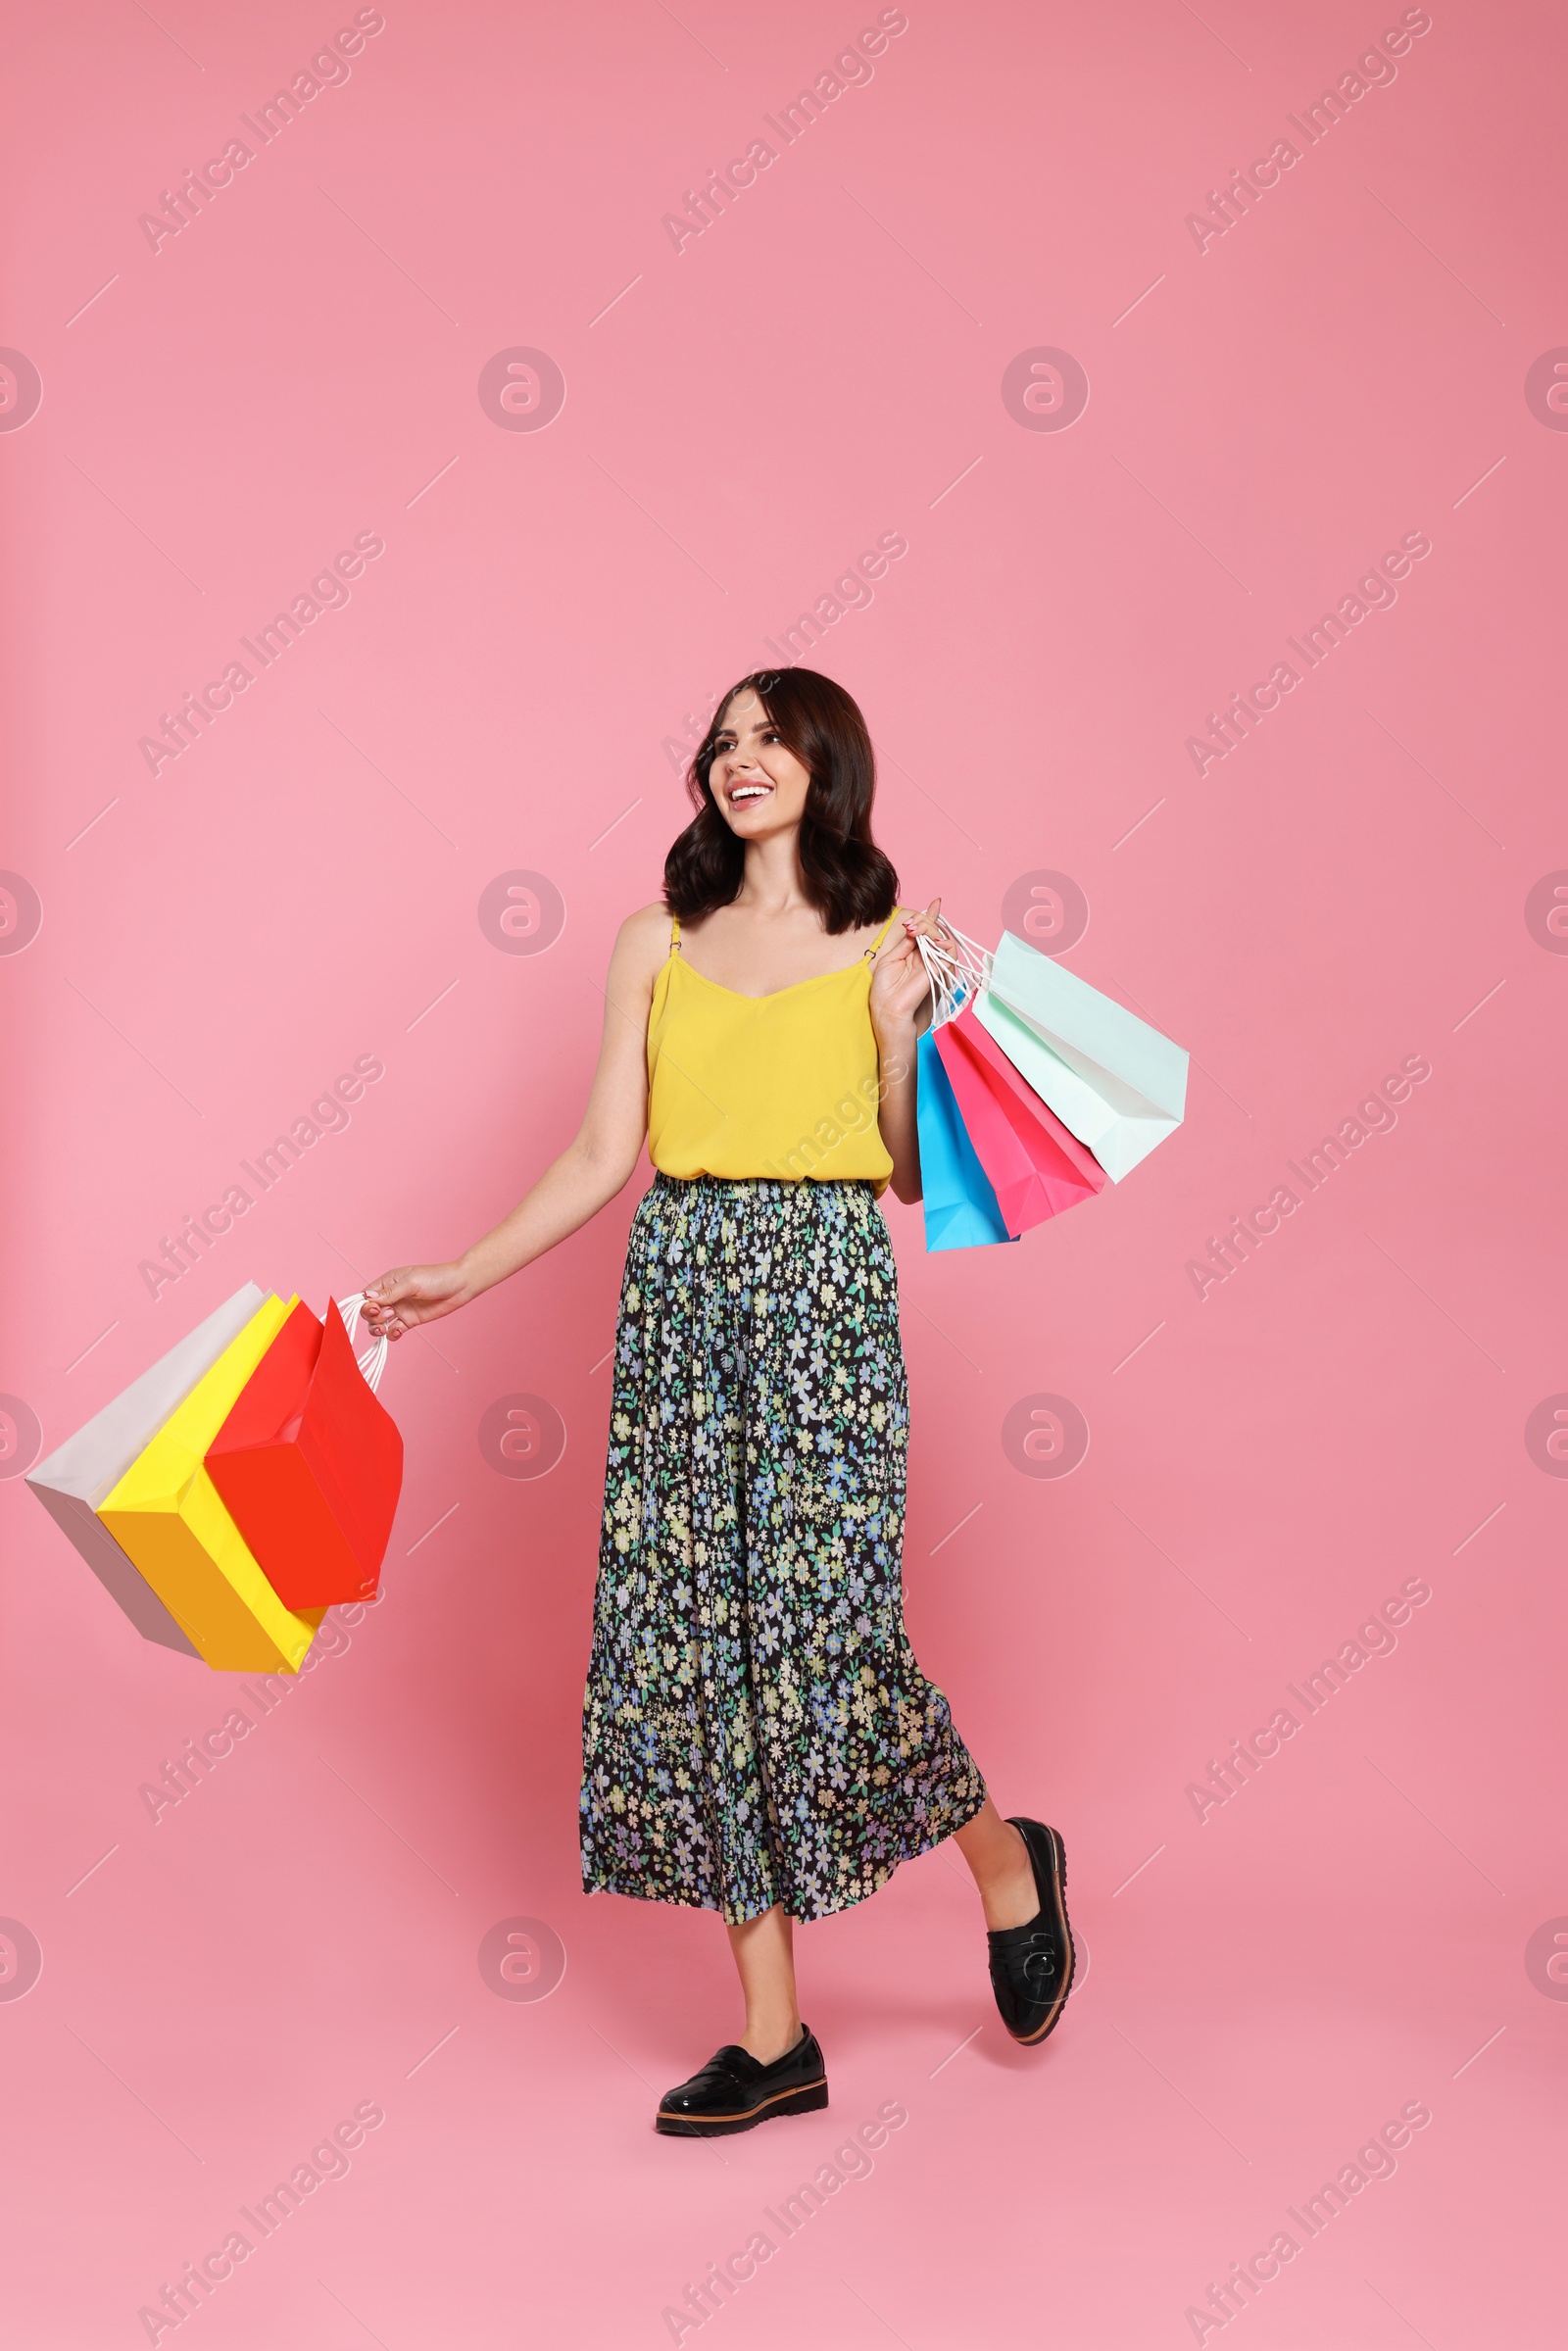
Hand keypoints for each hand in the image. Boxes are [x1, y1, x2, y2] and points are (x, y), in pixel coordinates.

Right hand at [360, 1262, 467, 1340]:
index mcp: (387, 1283)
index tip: (372, 1308)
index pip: (365, 1296)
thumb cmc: (436, 1278)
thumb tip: (366, 1297)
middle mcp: (390, 1297)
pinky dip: (392, 1334)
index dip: (364, 1305)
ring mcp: (399, 1310)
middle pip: (368, 1312)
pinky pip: (393, 1331)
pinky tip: (399, 1331)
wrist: (459, 1287)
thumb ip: (390, 1293)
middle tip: (389, 1313)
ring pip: (378, 1324)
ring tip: (388, 1325)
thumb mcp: (411, 1282)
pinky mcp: (409, 1321)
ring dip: (378, 1328)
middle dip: (372, 1317)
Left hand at [869, 897, 955, 1039]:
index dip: (930, 916)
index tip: (936, 902)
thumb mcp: (891, 960)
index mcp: (912, 954)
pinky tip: (931, 939)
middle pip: (933, 932)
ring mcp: (933, 964)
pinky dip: (942, 942)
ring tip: (917, 930)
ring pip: (941, 938)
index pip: (925, 932)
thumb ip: (906, 943)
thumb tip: (915, 926)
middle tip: (912, 926)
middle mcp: (924, 957)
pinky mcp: (938, 970)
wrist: (888, 1011)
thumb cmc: (885, 991)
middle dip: (925, 922)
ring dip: (930, 929)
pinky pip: (948, 952)